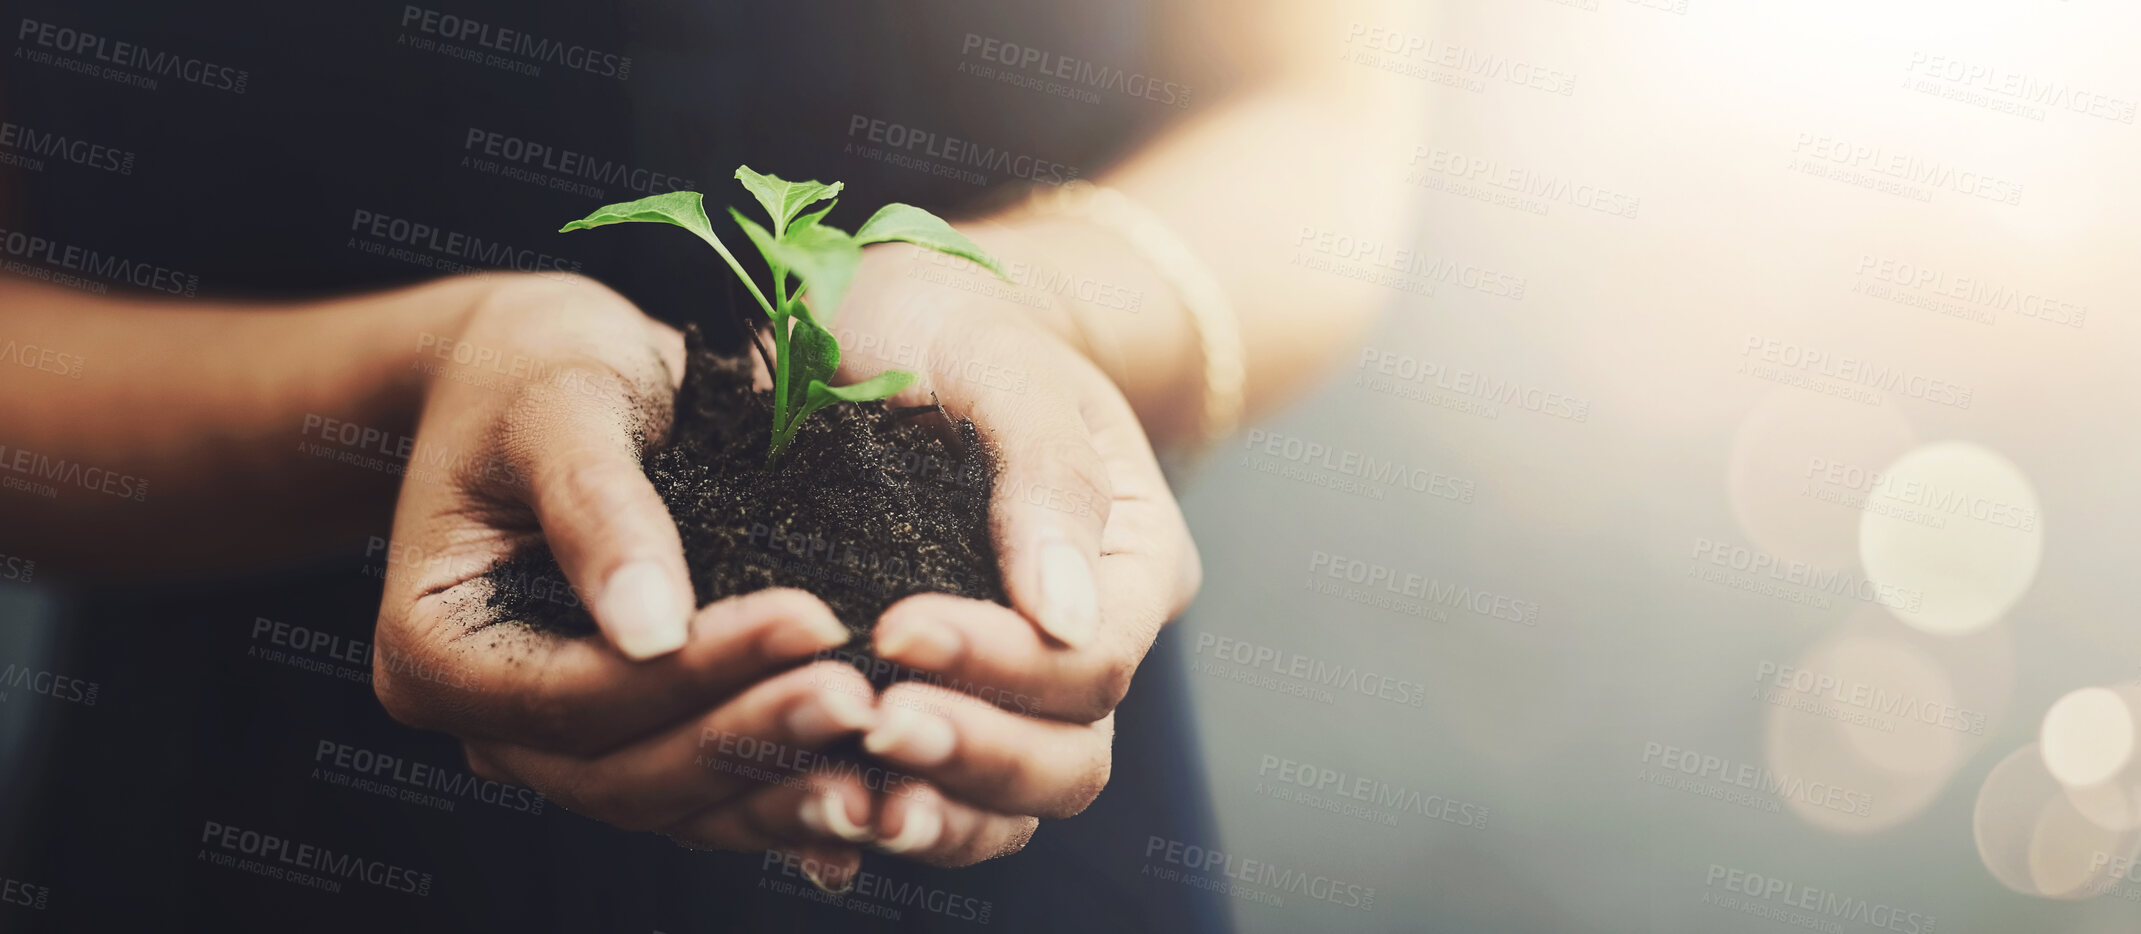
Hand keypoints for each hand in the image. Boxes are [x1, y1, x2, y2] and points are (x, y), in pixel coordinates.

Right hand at [369, 273, 879, 883]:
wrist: (544, 370)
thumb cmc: (535, 367)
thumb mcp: (559, 408)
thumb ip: (597, 510)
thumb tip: (650, 630)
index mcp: (435, 651)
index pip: (573, 695)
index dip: (693, 672)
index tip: (809, 622)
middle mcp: (487, 721)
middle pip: (620, 773)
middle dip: (747, 740)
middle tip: (861, 696)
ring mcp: (557, 744)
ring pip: (669, 802)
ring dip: (776, 786)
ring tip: (882, 744)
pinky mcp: (628, 737)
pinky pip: (702, 793)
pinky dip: (779, 795)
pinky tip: (867, 787)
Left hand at [824, 243, 1203, 864]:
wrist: (895, 315)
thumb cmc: (959, 318)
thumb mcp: (1004, 362)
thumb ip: (1046, 476)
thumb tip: (1066, 617)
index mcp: (1133, 563)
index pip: (1092, 661)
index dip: (1001, 663)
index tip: (893, 626)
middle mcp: (1087, 640)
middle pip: (1068, 758)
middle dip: (974, 754)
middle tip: (872, 724)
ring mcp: (1013, 683)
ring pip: (1009, 804)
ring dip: (932, 811)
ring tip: (842, 801)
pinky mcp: (937, 698)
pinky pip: (933, 793)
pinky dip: (883, 815)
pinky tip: (815, 823)